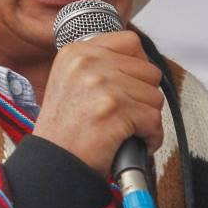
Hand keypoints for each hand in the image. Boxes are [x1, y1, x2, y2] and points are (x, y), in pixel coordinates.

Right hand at [32, 31, 164, 174]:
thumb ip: (100, 64)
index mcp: (76, 52)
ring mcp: (101, 85)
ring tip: (127, 130)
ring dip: (147, 119)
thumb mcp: (70, 81)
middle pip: (148, 71)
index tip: (130, 85)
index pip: (130, 42)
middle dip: (143, 97)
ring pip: (154, 97)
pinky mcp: (114, 110)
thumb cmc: (64, 131)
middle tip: (126, 114)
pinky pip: (154, 121)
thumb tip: (139, 61)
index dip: (138, 66)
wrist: (52, 165)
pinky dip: (151, 137)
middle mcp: (87, 62)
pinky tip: (134, 143)